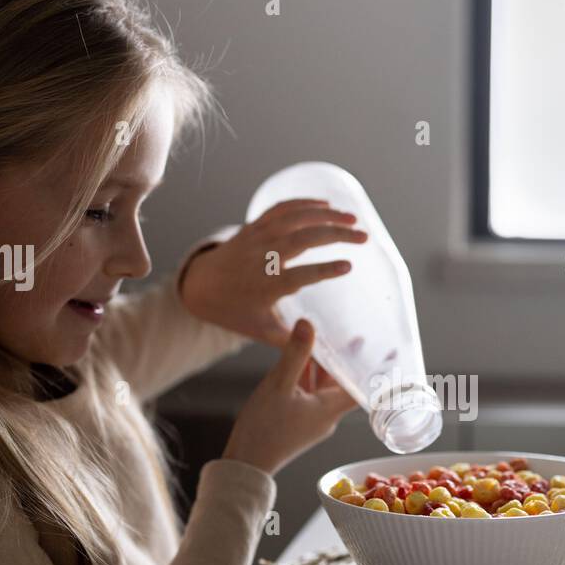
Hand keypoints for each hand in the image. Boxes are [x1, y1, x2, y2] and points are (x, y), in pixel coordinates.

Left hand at [179, 199, 367, 347]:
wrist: (200, 285)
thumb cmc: (236, 312)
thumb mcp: (262, 332)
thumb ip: (292, 342)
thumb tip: (324, 361)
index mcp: (265, 287)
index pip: (299, 275)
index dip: (324, 270)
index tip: (349, 266)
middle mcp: (261, 258)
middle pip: (302, 240)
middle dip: (336, 234)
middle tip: (363, 237)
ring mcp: (257, 238)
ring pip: (294, 218)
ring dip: (326, 215)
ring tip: (354, 218)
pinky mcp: (254, 226)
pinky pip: (281, 209)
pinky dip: (304, 203)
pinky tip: (327, 205)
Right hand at [221, 318, 358, 474]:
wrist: (246, 462)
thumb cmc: (264, 428)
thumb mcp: (279, 385)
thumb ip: (295, 354)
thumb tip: (308, 324)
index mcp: (330, 409)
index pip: (360, 386)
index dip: (371, 367)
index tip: (381, 349)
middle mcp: (327, 415)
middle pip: (340, 382)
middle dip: (341, 359)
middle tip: (346, 333)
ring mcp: (312, 418)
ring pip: (322, 386)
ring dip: (320, 366)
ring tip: (320, 338)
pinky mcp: (299, 420)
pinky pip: (308, 393)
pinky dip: (306, 377)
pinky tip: (298, 359)